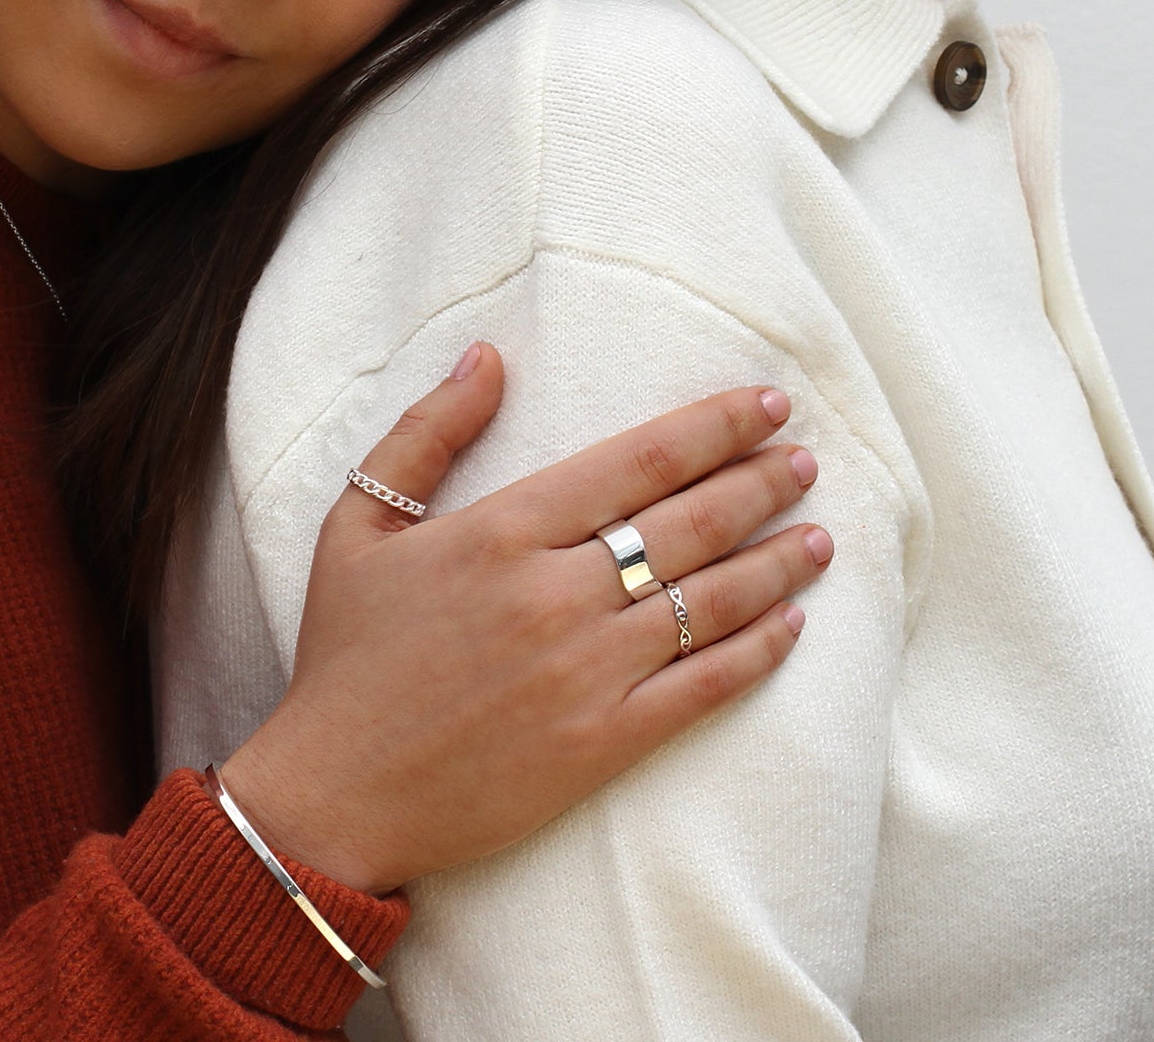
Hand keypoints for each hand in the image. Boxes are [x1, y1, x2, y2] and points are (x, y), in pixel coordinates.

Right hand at [217, 344, 830, 892]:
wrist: (333, 798)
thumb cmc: (345, 655)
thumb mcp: (359, 525)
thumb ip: (426, 432)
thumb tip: (488, 356)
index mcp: (500, 531)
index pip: (635, 462)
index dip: (711, 428)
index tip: (765, 405)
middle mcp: (553, 595)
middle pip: (687, 523)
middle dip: (759, 484)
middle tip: (807, 458)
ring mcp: (583, 673)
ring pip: (708, 601)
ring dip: (775, 563)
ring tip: (820, 535)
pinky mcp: (599, 745)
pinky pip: (699, 688)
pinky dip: (755, 652)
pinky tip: (790, 625)